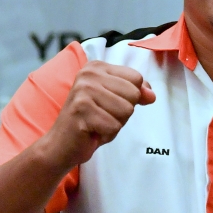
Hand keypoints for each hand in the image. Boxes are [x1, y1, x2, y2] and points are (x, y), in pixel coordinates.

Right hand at [41, 62, 155, 170]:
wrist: (60, 146)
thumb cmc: (91, 121)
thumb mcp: (116, 101)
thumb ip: (136, 92)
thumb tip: (152, 95)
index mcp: (97, 67)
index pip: (137, 78)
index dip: (131, 96)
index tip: (110, 103)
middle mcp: (88, 74)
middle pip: (134, 93)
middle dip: (123, 111)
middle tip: (102, 116)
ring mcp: (83, 91)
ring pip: (126, 110)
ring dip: (116, 123)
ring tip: (97, 123)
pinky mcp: (81, 110)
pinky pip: (114, 125)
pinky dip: (107, 134)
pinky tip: (92, 131)